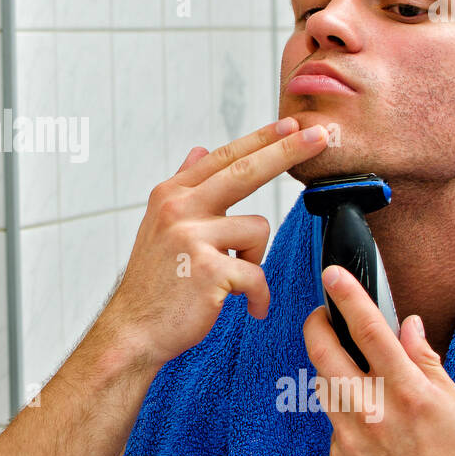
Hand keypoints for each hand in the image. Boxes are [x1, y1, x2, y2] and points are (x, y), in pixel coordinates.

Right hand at [96, 118, 329, 371]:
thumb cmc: (154, 283)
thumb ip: (184, 186)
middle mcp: (178, 208)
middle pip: (245, 171)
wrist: (133, 330)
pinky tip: (248, 308)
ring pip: (256, 230)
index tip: (292, 125)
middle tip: (320, 136)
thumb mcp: (160, 225)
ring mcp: (191, 236)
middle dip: (287, 151)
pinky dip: (258, 296)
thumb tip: (200, 150)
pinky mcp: (207, 269)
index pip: (224, 158)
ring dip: (254, 260)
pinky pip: (256, 274)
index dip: (260, 139)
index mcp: (171, 195)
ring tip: (234, 282)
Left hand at [303, 265, 454, 455]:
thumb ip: (424, 361)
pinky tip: (365, 421)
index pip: (371, 331)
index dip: (349, 297)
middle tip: (320, 315)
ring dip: (331, 368)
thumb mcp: (453, 404)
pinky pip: (332, 421)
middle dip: (316, 324)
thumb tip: (406, 326)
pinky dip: (344, 411)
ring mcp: (350, 436)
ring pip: (323, 384)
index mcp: (408, 393)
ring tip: (351, 369)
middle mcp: (374, 412)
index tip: (333, 274)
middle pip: (325, 352)